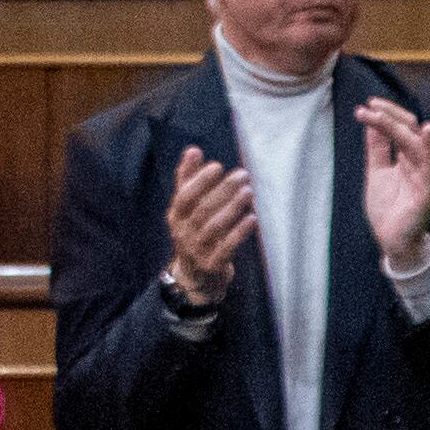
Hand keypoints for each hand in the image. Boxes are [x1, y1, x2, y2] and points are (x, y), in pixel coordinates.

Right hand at [161, 145, 253, 311]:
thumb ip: (188, 180)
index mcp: (176, 216)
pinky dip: (240, 232)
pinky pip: (227, 247)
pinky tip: (253, 219)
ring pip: (214, 227)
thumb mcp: (187, 210)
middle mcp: (183, 232)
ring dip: (232, 208)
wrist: (195, 278)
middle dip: (223, 190)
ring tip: (249, 192)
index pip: (185, 196)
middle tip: (243, 175)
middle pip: (202, 209)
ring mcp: (197, 250)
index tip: (217, 166)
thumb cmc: (194, 236)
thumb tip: (193, 150)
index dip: (200, 181)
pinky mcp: (212, 265)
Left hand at [355, 97, 429, 277]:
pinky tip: (426, 132)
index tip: (366, 105)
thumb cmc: (388, 209)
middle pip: (413, 130)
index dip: (387, 114)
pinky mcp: (428, 191)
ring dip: (399, 126)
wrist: (392, 241)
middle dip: (392, 114)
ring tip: (377, 114)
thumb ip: (378, 148)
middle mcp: (420, 165)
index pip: (403, 128)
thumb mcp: (377, 170)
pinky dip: (429, 148)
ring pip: (418, 143)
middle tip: (370, 105)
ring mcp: (426, 177)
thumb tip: (372, 121)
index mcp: (409, 159)